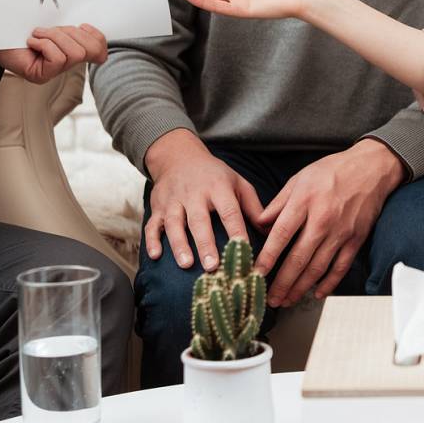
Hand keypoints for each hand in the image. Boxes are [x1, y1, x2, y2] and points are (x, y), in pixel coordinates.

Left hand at [0, 24, 107, 83]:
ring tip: (38, 35)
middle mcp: (63, 66)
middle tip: (50, 31)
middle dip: (70, 34)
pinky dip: (44, 43)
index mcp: (69, 52)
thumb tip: (87, 27)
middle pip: (88, 51)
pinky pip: (57, 58)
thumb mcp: (51, 24)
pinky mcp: (40, 76)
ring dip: (55, 37)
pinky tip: (31, 42)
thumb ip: (69, 28)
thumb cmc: (18, 29)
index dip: (97, 38)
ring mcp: (51, 74)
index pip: (99, 52)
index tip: (82, 26)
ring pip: (74, 53)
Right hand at [142, 129, 263, 271]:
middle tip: (212, 266)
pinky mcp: (158, 208)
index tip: (243, 251)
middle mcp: (194, 194)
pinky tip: (155, 256)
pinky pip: (152, 225)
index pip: (229, 211)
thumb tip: (271, 232)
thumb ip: (253, 207)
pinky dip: (152, 240)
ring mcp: (174, 201)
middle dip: (205, 243)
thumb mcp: (237, 183)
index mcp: (218, 188)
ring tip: (186, 264)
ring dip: (179, 244)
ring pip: (174, 223)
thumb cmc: (214, 175)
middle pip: (199, 220)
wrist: (178, 156)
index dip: (236, 231)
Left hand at [255, 140, 401, 306]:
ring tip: (287, 300)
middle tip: (270, 298)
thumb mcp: (300, 178)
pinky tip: (316, 293)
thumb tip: (259, 224)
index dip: (267, 257)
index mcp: (305, 201)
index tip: (256, 273)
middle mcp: (322, 219)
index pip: (281, 234)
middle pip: (298, 258)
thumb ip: (279, 203)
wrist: (372, 168)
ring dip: (301, 287)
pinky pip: (341, 267)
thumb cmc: (333, 170)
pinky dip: (329, 283)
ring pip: (318, 267)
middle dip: (282, 282)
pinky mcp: (356, 239)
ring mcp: (341, 232)